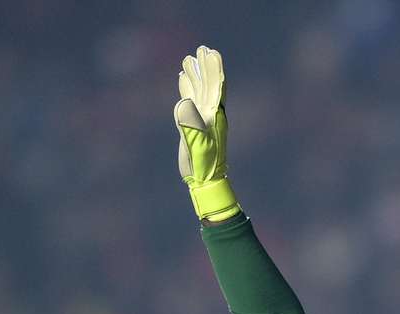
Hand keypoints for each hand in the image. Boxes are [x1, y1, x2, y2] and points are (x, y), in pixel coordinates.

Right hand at [175, 46, 239, 221]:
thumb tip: (184, 102)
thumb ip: (191, 124)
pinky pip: (191, 100)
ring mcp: (201, 118)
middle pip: (209, 84)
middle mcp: (210, 113)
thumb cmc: (204, 164)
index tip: (211, 53)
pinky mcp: (193, 123)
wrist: (205, 179)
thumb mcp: (197, 144)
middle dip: (205, 66)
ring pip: (199, 90)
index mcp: (214, 115)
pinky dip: (187, 87)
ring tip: (189, 58)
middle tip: (202, 48)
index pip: (216, 87)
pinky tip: (183, 78)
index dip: (214, 70)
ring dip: (195, 74)